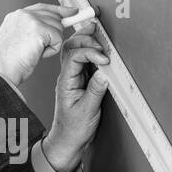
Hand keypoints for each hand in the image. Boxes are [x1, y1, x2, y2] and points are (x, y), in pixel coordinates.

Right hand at [0, 3, 77, 88]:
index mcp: (15, 16)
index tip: (71, 11)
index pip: (42, 7)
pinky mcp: (39, 29)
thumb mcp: (19, 40)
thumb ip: (33, 30)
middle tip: (40, 49)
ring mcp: (30, 20)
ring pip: (58, 28)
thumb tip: (54, 27)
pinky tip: (37, 55)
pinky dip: (51, 51)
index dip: (58, 10)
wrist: (1, 72)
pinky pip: (59, 39)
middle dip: (55, 33)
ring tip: (32, 53)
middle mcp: (22, 14)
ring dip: (50, 44)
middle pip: (54, 17)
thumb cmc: (8, 64)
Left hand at [42, 24, 109, 171]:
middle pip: (71, 48)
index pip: (74, 57)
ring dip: (86, 40)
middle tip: (98, 29)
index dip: (90, 52)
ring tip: (97, 31)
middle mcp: (67, 77)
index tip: (105, 59)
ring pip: (76, 52)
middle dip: (85, 36)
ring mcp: (73, 78)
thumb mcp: (87, 111)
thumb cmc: (74, 130)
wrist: (67, 142)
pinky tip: (99, 48)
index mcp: (66, 82)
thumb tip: (104, 73)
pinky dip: (91, 51)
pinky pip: (83, 61)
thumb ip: (96, 91)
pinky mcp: (80, 81)